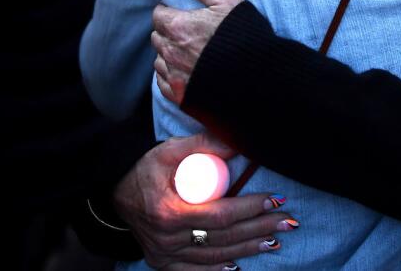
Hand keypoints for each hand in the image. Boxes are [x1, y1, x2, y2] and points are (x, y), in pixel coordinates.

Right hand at [113, 131, 295, 268]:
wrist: (114, 191)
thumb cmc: (146, 168)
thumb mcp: (170, 150)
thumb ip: (204, 143)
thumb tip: (240, 143)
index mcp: (169, 211)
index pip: (220, 215)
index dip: (250, 209)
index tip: (274, 200)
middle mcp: (166, 238)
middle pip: (222, 238)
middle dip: (258, 229)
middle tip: (286, 220)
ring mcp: (163, 254)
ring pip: (213, 257)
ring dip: (247, 249)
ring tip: (273, 239)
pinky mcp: (162, 262)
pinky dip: (218, 269)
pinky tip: (239, 263)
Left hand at [153, 0, 247, 104]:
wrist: (260, 79)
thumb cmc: (245, 37)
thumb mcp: (227, 1)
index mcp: (178, 26)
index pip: (159, 14)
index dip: (171, 12)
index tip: (185, 14)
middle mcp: (171, 52)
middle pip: (158, 37)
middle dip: (169, 32)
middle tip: (189, 32)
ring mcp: (175, 76)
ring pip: (159, 61)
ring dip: (169, 55)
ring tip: (190, 53)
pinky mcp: (181, 97)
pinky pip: (164, 84)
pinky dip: (170, 76)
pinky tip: (187, 72)